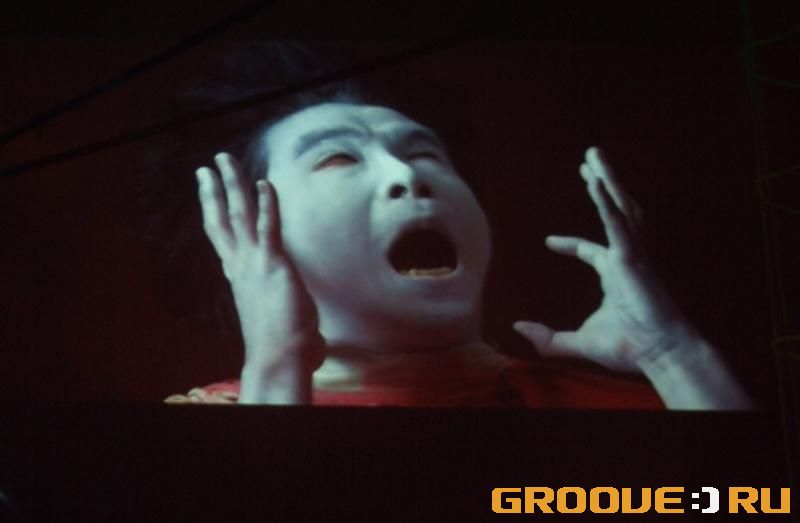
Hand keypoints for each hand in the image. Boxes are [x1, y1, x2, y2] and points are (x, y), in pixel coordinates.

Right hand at [196, 153, 322, 402]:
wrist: (280, 359)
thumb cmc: (284, 346)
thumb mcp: (280, 319)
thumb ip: (290, 317)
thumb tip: (314, 337)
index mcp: (240, 276)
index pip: (223, 237)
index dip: (215, 212)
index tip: (210, 193)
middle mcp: (240, 266)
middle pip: (222, 219)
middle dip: (215, 189)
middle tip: (207, 165)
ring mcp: (254, 263)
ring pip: (239, 214)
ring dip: (232, 184)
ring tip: (224, 159)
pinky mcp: (274, 264)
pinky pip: (269, 226)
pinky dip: (268, 203)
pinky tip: (265, 183)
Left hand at [514, 147, 692, 372]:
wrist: (662, 355)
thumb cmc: (629, 349)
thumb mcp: (579, 343)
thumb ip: (548, 338)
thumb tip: (517, 328)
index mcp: (616, 275)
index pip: (591, 251)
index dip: (570, 244)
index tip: (548, 241)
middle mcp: (626, 258)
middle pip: (613, 212)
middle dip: (600, 184)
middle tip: (589, 160)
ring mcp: (633, 254)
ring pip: (620, 207)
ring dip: (608, 179)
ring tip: (594, 154)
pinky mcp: (634, 258)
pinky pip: (618, 224)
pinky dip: (606, 202)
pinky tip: (595, 181)